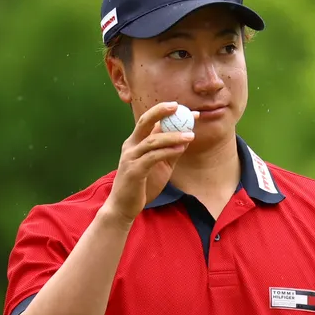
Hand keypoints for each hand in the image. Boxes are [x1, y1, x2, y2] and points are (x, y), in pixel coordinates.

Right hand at [104, 102, 197, 223]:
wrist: (124, 207)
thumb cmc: (142, 185)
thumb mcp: (160, 165)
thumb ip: (170, 151)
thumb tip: (186, 137)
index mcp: (135, 142)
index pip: (150, 121)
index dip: (166, 112)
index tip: (187, 109)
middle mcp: (131, 146)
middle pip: (144, 121)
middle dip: (161, 111)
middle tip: (179, 107)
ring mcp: (131, 158)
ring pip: (152, 140)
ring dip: (173, 136)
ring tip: (191, 134)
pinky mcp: (134, 171)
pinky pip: (153, 157)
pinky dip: (168, 151)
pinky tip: (181, 149)